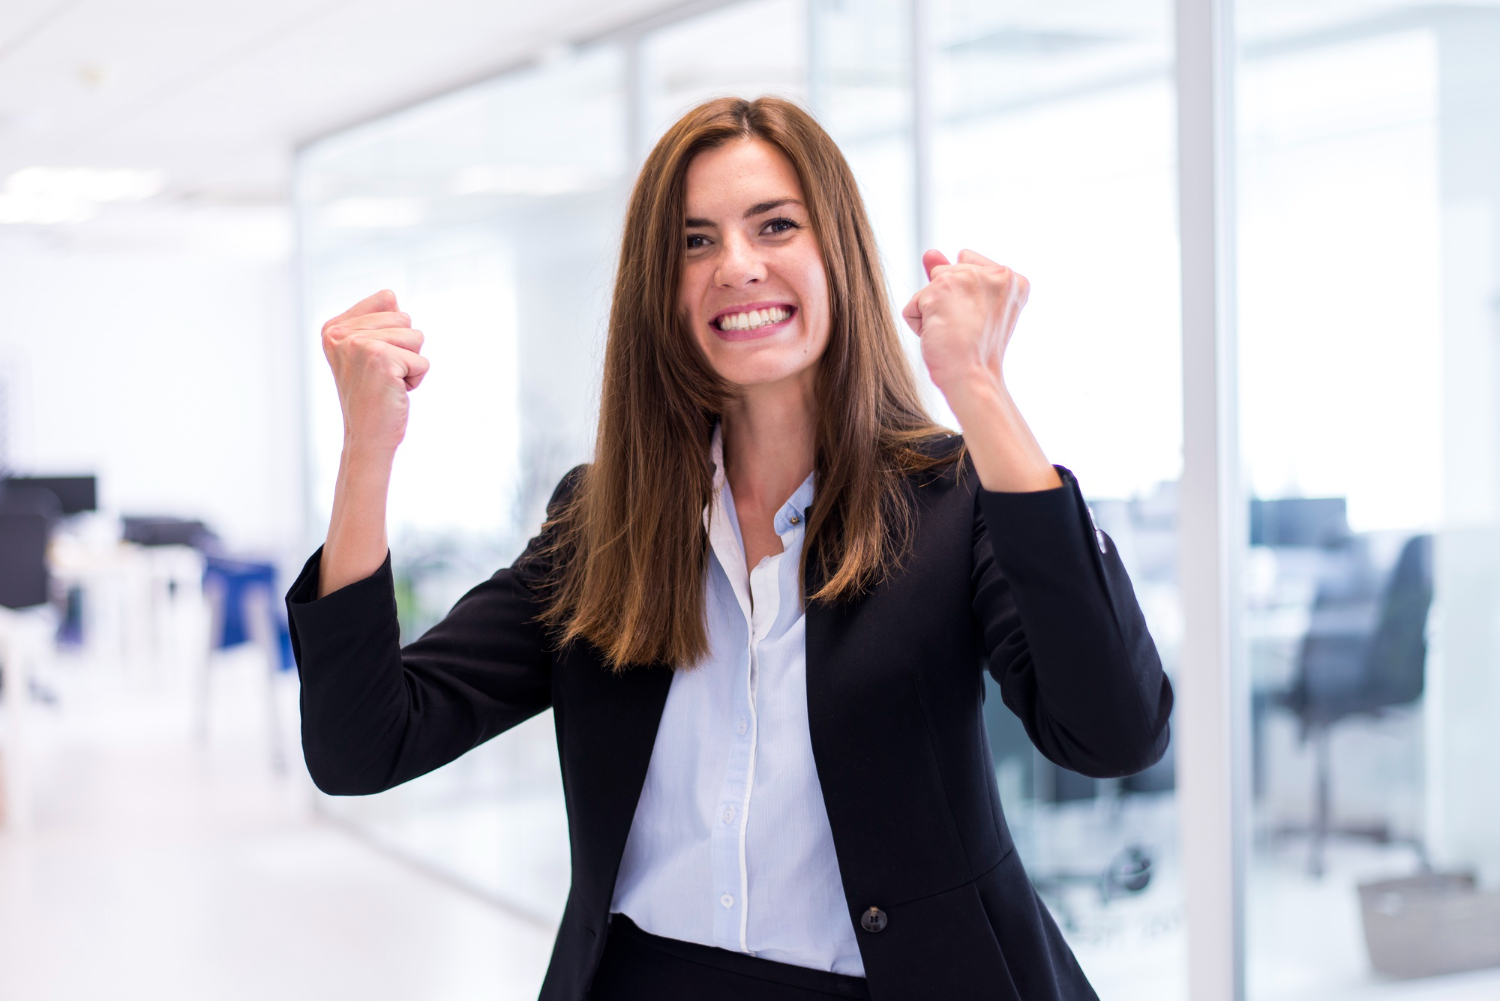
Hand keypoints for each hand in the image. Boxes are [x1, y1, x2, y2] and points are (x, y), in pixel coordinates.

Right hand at [321, 290, 428, 455]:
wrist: (366, 438)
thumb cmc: (372, 396)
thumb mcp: (366, 352)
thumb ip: (376, 321)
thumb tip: (392, 298)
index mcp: (333, 327)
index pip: (387, 300)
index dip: (393, 332)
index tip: (374, 359)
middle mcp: (341, 333)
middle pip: (404, 318)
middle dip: (404, 349)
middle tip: (382, 375)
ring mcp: (359, 345)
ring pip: (416, 337)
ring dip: (410, 364)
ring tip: (388, 383)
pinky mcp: (381, 359)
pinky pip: (422, 361)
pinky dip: (416, 379)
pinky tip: (394, 392)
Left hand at [901, 249, 1028, 398]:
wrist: (973, 379)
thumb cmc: (975, 354)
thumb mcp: (972, 310)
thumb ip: (955, 276)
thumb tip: (930, 253)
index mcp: (1015, 280)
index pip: (968, 265)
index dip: (963, 298)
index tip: (977, 324)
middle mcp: (998, 273)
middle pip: (947, 272)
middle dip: (946, 302)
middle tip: (966, 331)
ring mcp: (970, 277)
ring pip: (931, 286)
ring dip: (932, 313)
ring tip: (953, 333)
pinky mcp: (943, 287)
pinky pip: (914, 304)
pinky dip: (918, 324)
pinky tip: (940, 336)